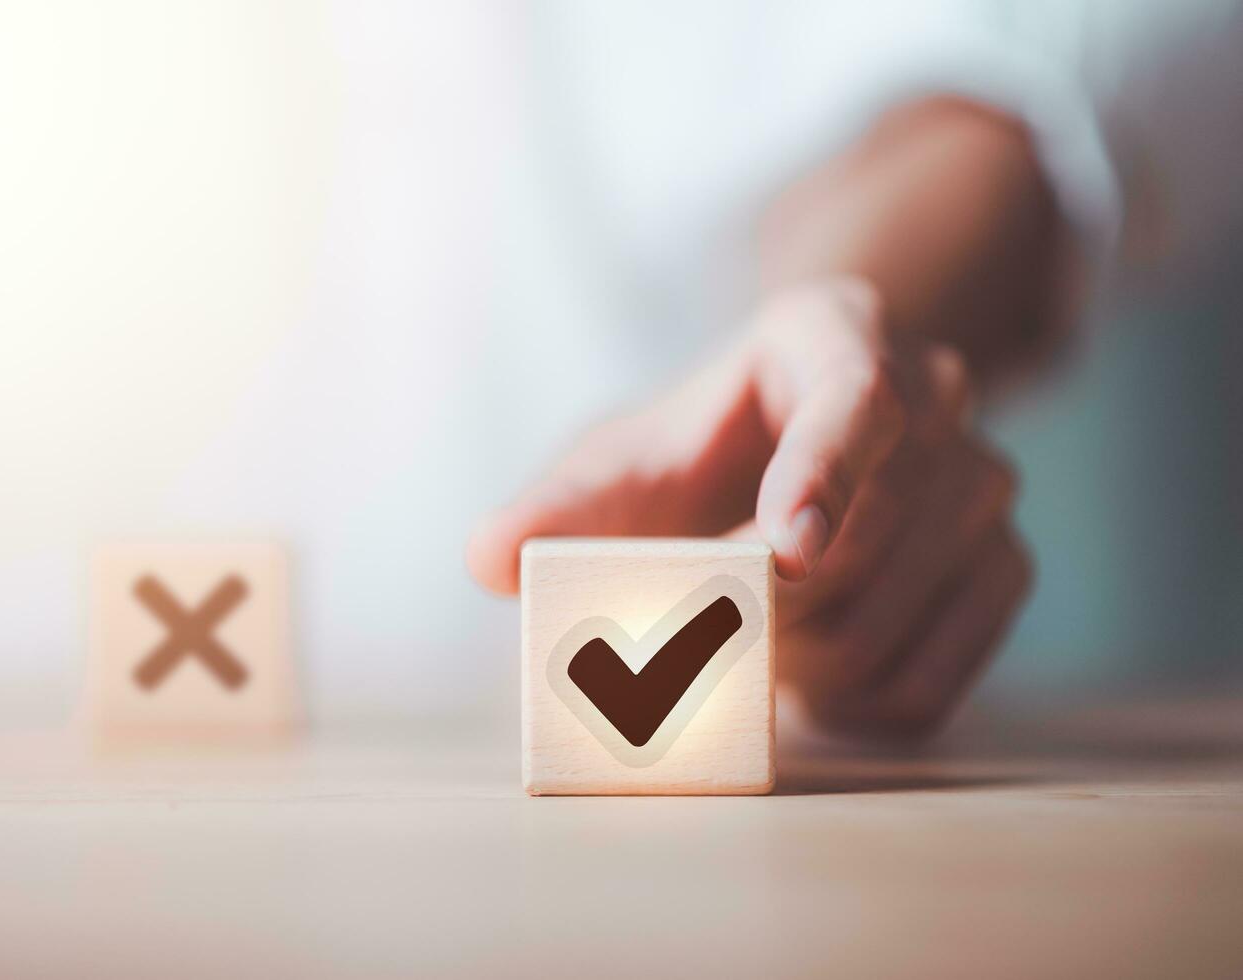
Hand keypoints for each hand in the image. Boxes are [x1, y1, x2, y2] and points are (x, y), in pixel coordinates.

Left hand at [467, 278, 1031, 739]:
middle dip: (762, 605)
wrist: (775, 470)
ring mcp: (985, 482)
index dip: (824, 477)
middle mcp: (937, 392)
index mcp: (834, 333)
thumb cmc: (689, 457)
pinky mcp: (1005, 567)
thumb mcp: (615, 465)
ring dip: (792, 662)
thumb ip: (552, 507)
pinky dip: (846, 708)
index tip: (780, 559)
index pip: (859, 397)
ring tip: (743, 638)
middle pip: (870, 533)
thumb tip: (488, 558)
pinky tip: (801, 681)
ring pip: (892, 618)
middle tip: (694, 622)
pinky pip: (928, 682)